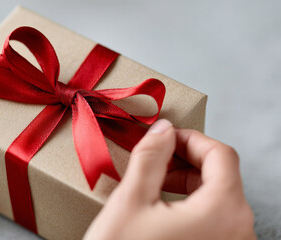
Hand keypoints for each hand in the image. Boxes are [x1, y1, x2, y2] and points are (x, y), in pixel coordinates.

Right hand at [84, 119, 255, 239]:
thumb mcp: (131, 201)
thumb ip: (150, 158)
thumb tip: (162, 129)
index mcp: (223, 211)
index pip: (221, 154)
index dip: (191, 138)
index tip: (166, 137)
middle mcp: (238, 231)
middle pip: (222, 176)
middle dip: (186, 161)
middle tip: (155, 159)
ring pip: (217, 198)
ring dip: (186, 183)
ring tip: (153, 184)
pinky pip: (213, 220)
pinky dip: (190, 206)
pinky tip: (162, 210)